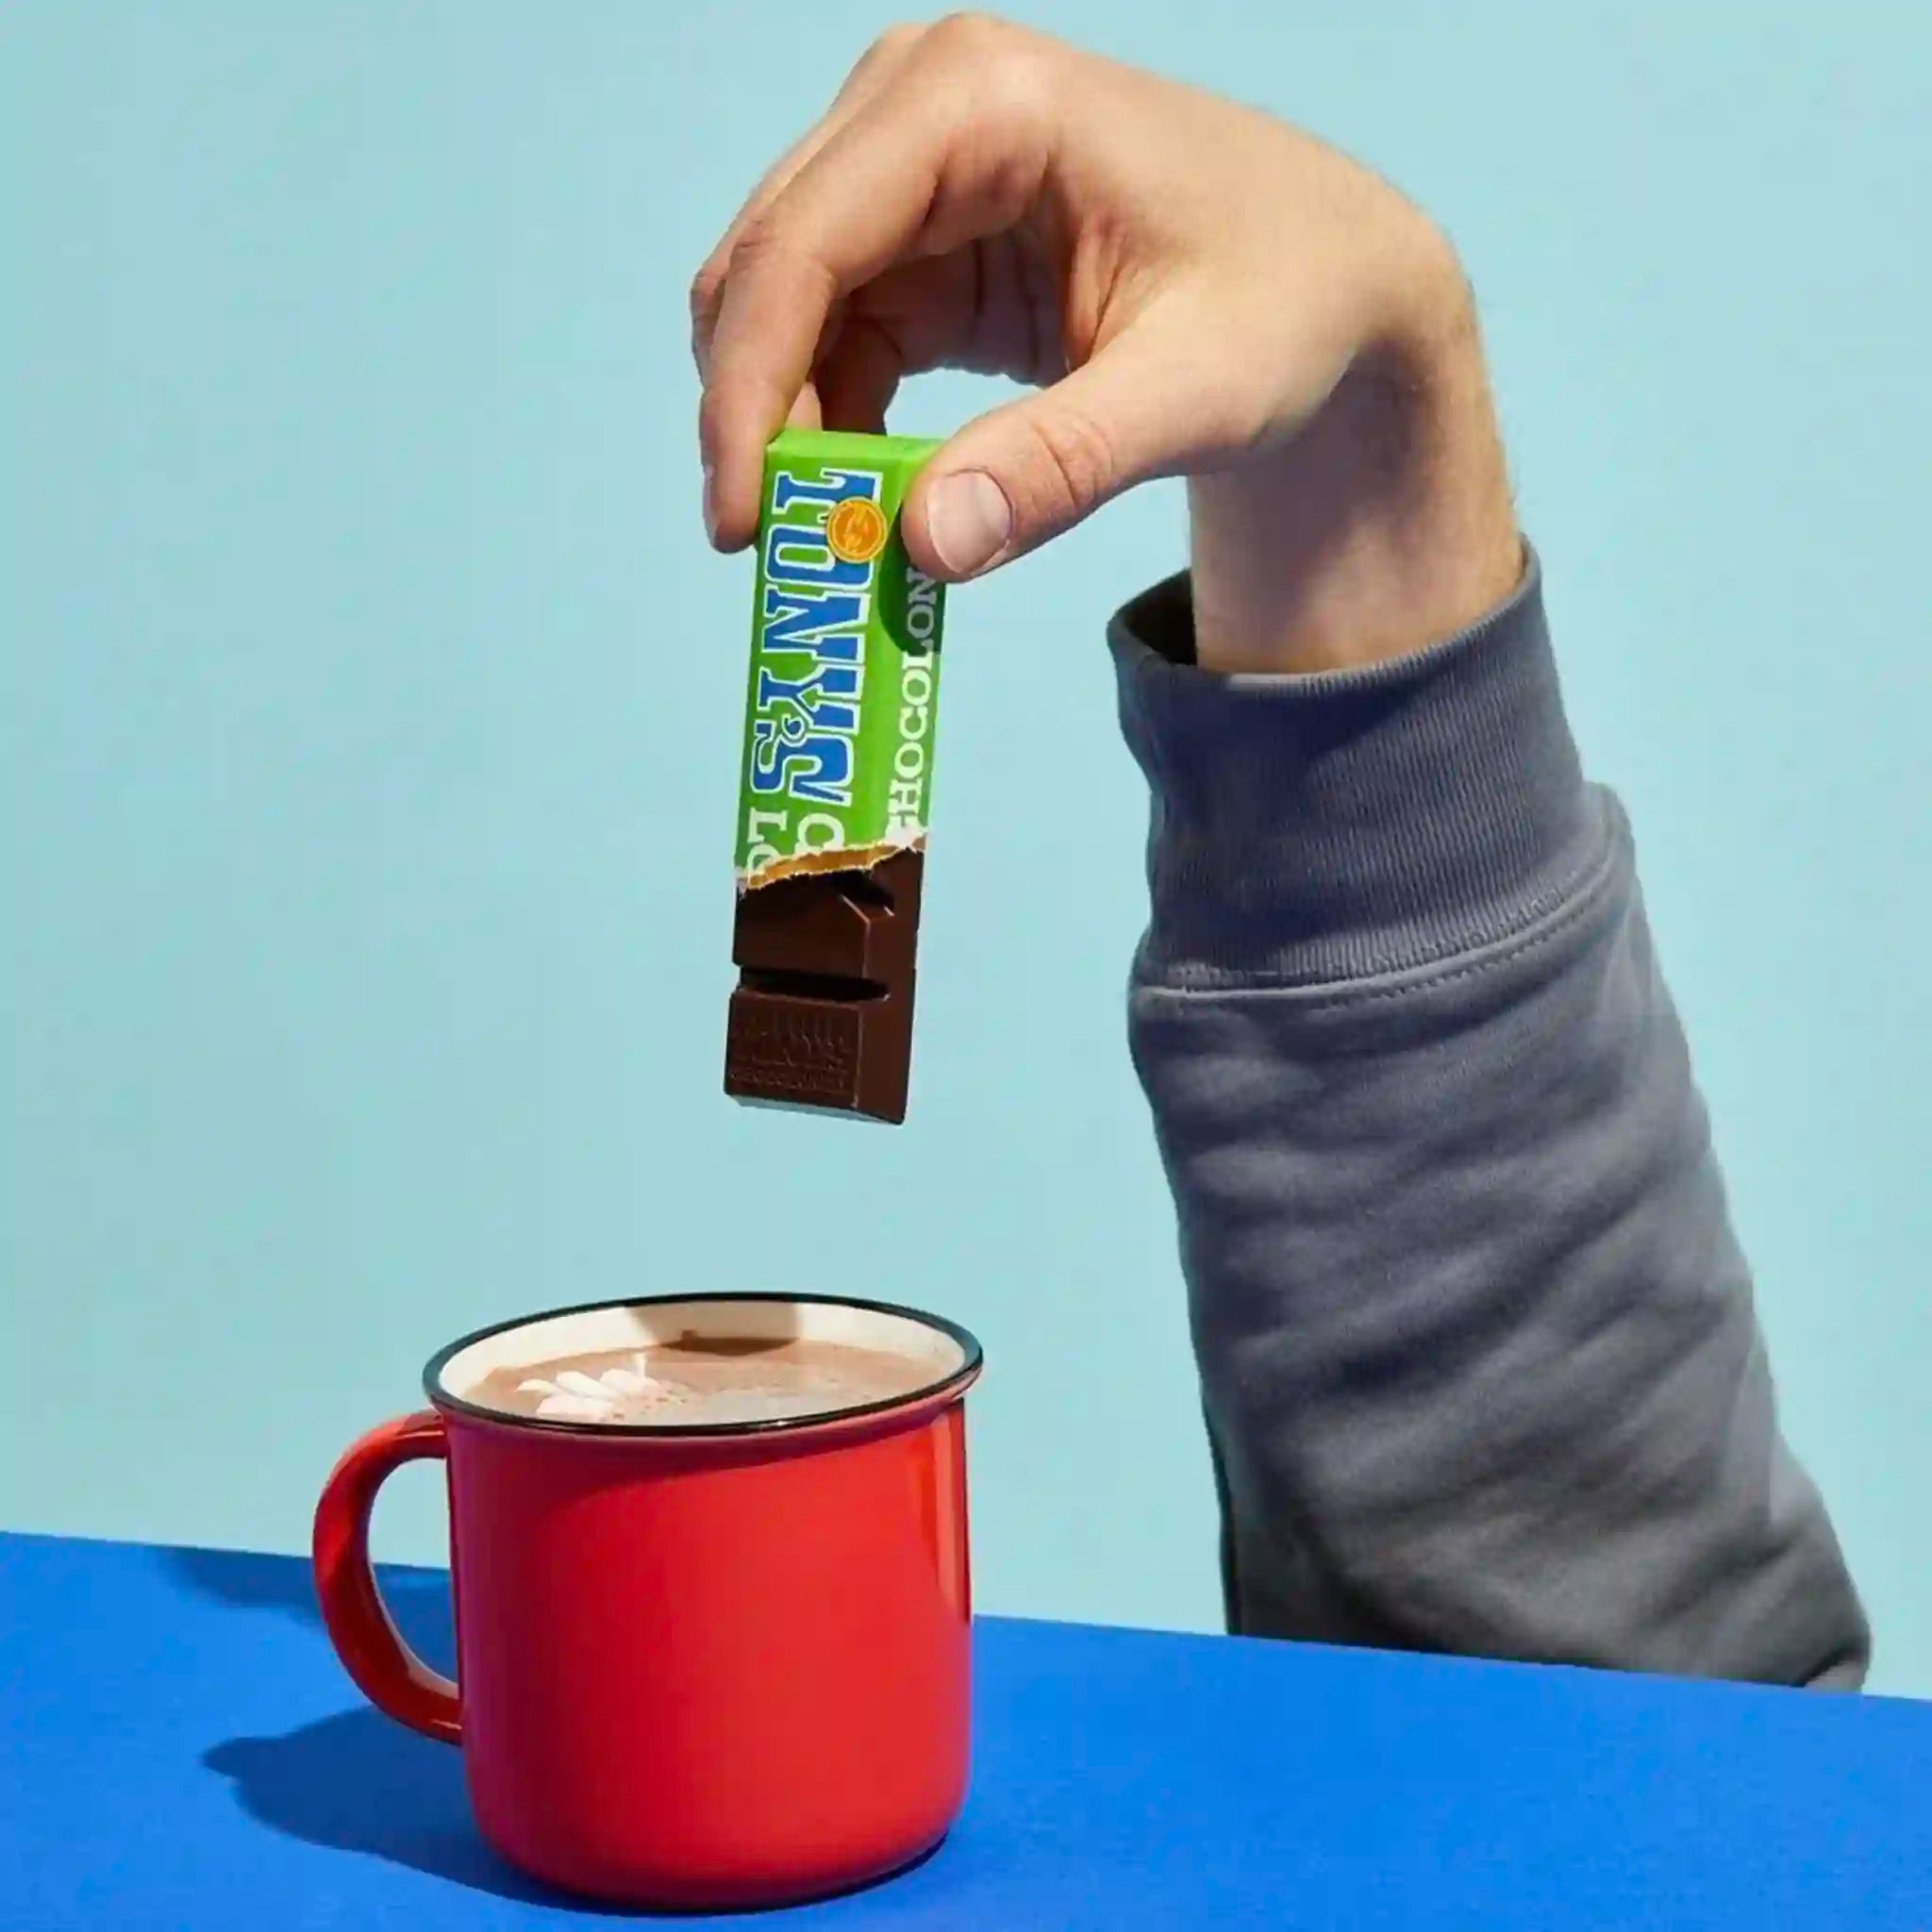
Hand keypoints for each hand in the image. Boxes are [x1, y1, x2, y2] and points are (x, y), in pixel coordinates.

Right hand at [692, 15, 1520, 672]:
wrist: (1330, 282)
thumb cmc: (1286, 304)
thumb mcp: (1196, 391)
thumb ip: (1060, 464)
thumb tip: (921, 545)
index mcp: (979, 98)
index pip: (805, 245)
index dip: (749, 390)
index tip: (744, 524)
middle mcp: (918, 106)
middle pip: (767, 270)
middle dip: (754, 420)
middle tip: (776, 557)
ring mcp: (908, 170)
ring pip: (778, 311)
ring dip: (785, 431)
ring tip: (827, 545)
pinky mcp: (916, 243)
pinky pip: (826, 342)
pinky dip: (828, 428)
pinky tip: (867, 503)